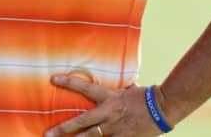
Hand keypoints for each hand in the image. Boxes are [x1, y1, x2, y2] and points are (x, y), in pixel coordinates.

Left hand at [43, 76, 162, 136]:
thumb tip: (117, 82)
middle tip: (47, 134)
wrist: (163, 108)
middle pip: (82, 121)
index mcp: (109, 97)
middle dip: (64, 129)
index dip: (69, 83)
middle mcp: (108, 113)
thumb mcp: (128, 89)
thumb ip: (118, 89)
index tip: (53, 79)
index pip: (85, 87)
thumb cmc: (146, 96)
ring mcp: (115, 128)